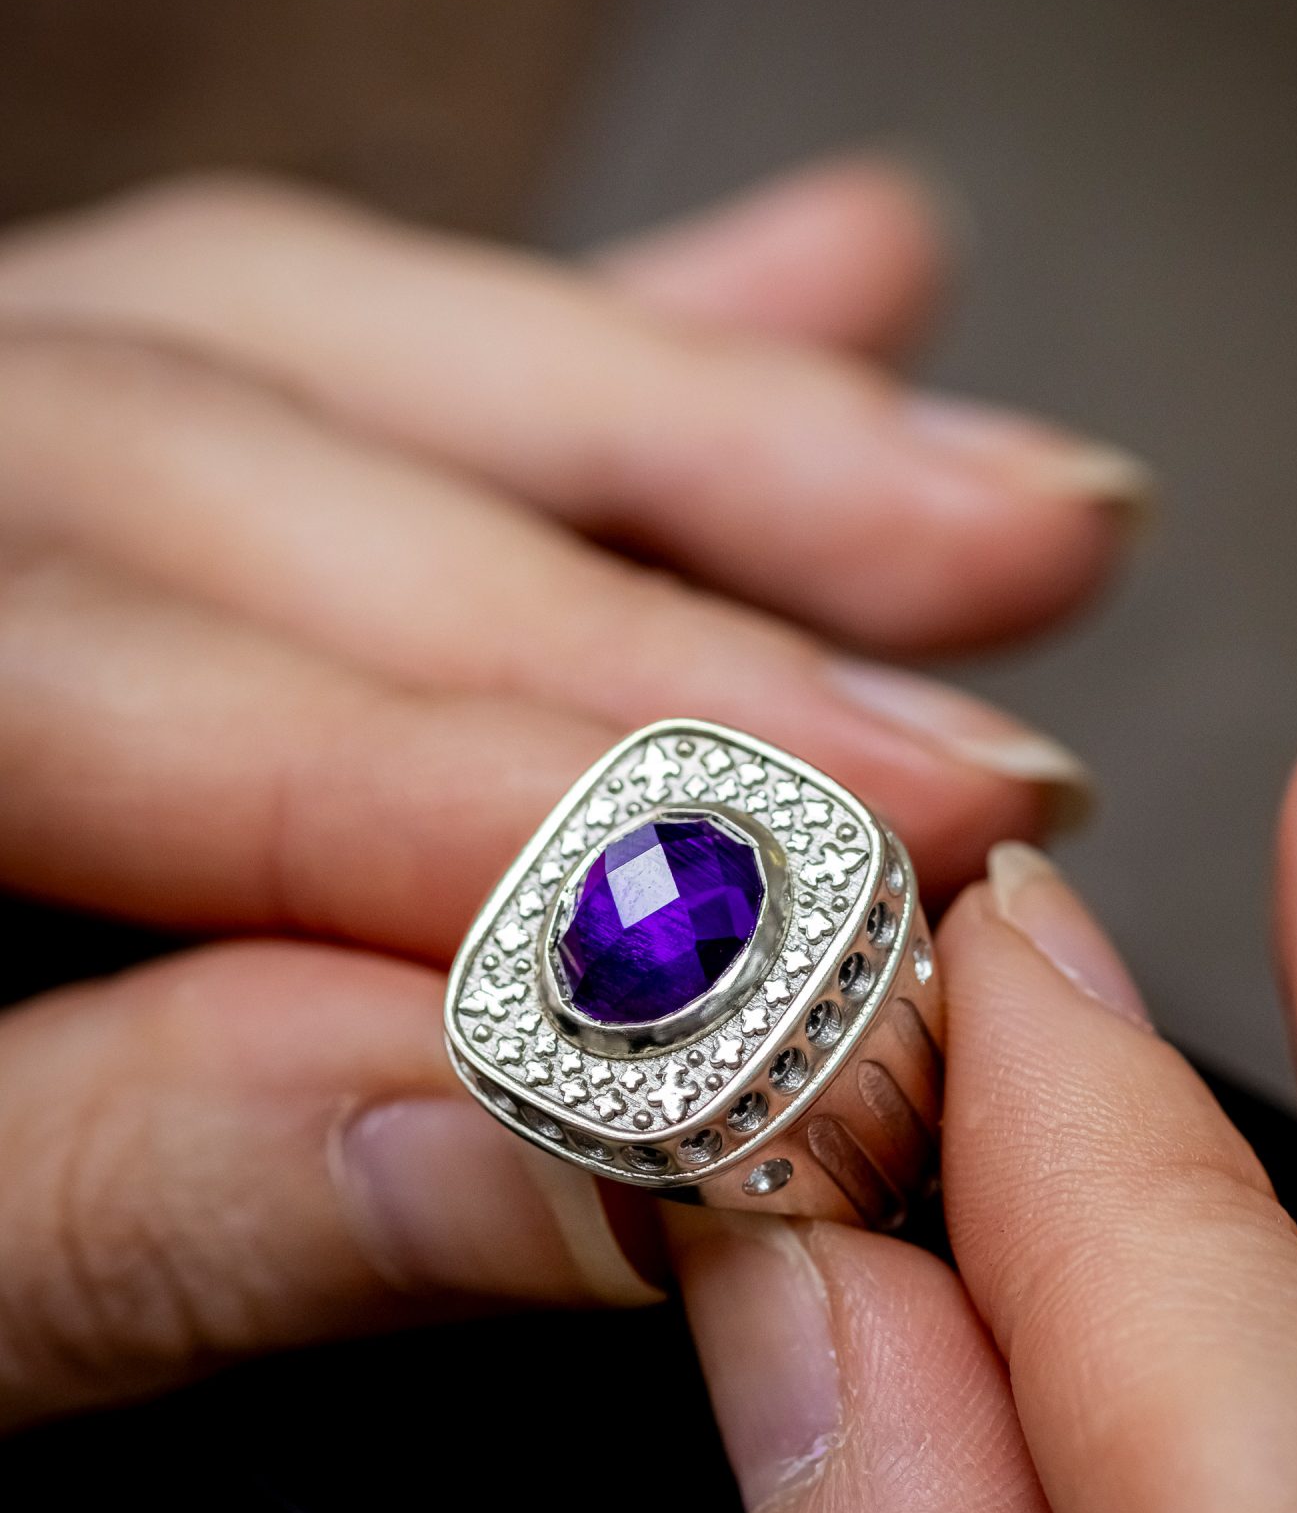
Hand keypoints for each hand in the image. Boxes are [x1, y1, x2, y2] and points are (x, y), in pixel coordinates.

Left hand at [0, 157, 1146, 1428]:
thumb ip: (153, 1202)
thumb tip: (582, 1160)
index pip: (102, 682)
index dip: (489, 815)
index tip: (810, 950)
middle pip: (248, 467)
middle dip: (659, 643)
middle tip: (971, 788)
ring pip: (317, 353)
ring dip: (690, 438)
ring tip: (988, 520)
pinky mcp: (64, 497)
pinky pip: (311, 354)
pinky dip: (581, 365)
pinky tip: (810, 310)